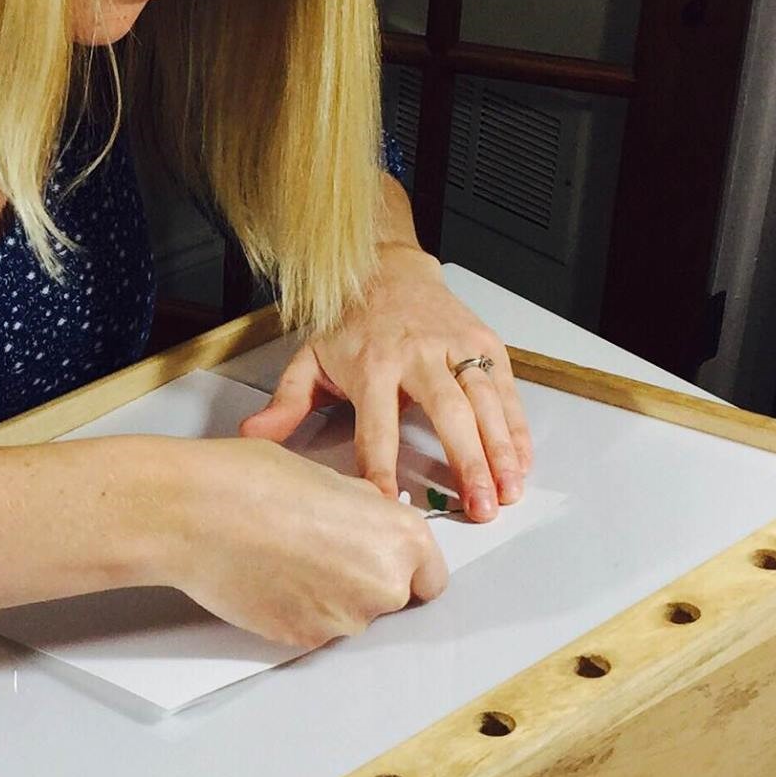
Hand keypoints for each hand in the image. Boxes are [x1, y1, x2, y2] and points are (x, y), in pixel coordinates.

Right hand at [165, 437, 448, 649]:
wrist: (198, 513)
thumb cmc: (254, 481)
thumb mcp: (332, 478)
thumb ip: (366, 512)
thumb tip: (372, 524)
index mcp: (402, 538)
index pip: (431, 578)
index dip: (403, 568)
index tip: (380, 560)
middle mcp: (385, 585)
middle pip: (391, 599)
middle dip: (362, 580)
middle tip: (318, 550)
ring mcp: (345, 619)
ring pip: (349, 616)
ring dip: (328, 597)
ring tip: (285, 559)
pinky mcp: (305, 641)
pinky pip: (313, 630)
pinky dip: (297, 612)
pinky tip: (269, 578)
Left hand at [239, 245, 533, 522]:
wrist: (387, 268)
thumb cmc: (350, 322)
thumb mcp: (309, 357)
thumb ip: (287, 401)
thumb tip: (254, 435)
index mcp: (371, 364)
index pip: (376, 425)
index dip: (380, 466)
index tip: (388, 503)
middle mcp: (418, 355)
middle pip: (447, 413)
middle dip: (466, 463)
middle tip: (477, 508)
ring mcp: (455, 346)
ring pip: (484, 402)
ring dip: (500, 450)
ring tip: (508, 493)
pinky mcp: (484, 342)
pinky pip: (505, 389)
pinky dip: (517, 427)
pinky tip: (521, 462)